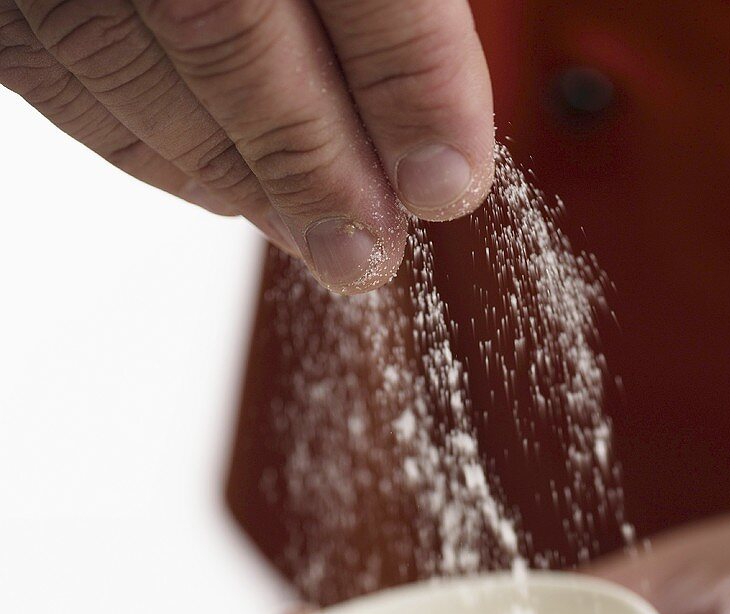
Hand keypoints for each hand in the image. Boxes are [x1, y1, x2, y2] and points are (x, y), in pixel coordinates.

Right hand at [0, 0, 493, 291]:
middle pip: (228, 30)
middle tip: (371, 252)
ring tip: (314, 234)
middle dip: (315, 166)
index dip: (408, 82)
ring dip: (241, 178)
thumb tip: (425, 85)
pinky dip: (158, 153)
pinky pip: (66, 83)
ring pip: (136, 72)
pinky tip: (224, 188)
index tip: (448, 181)